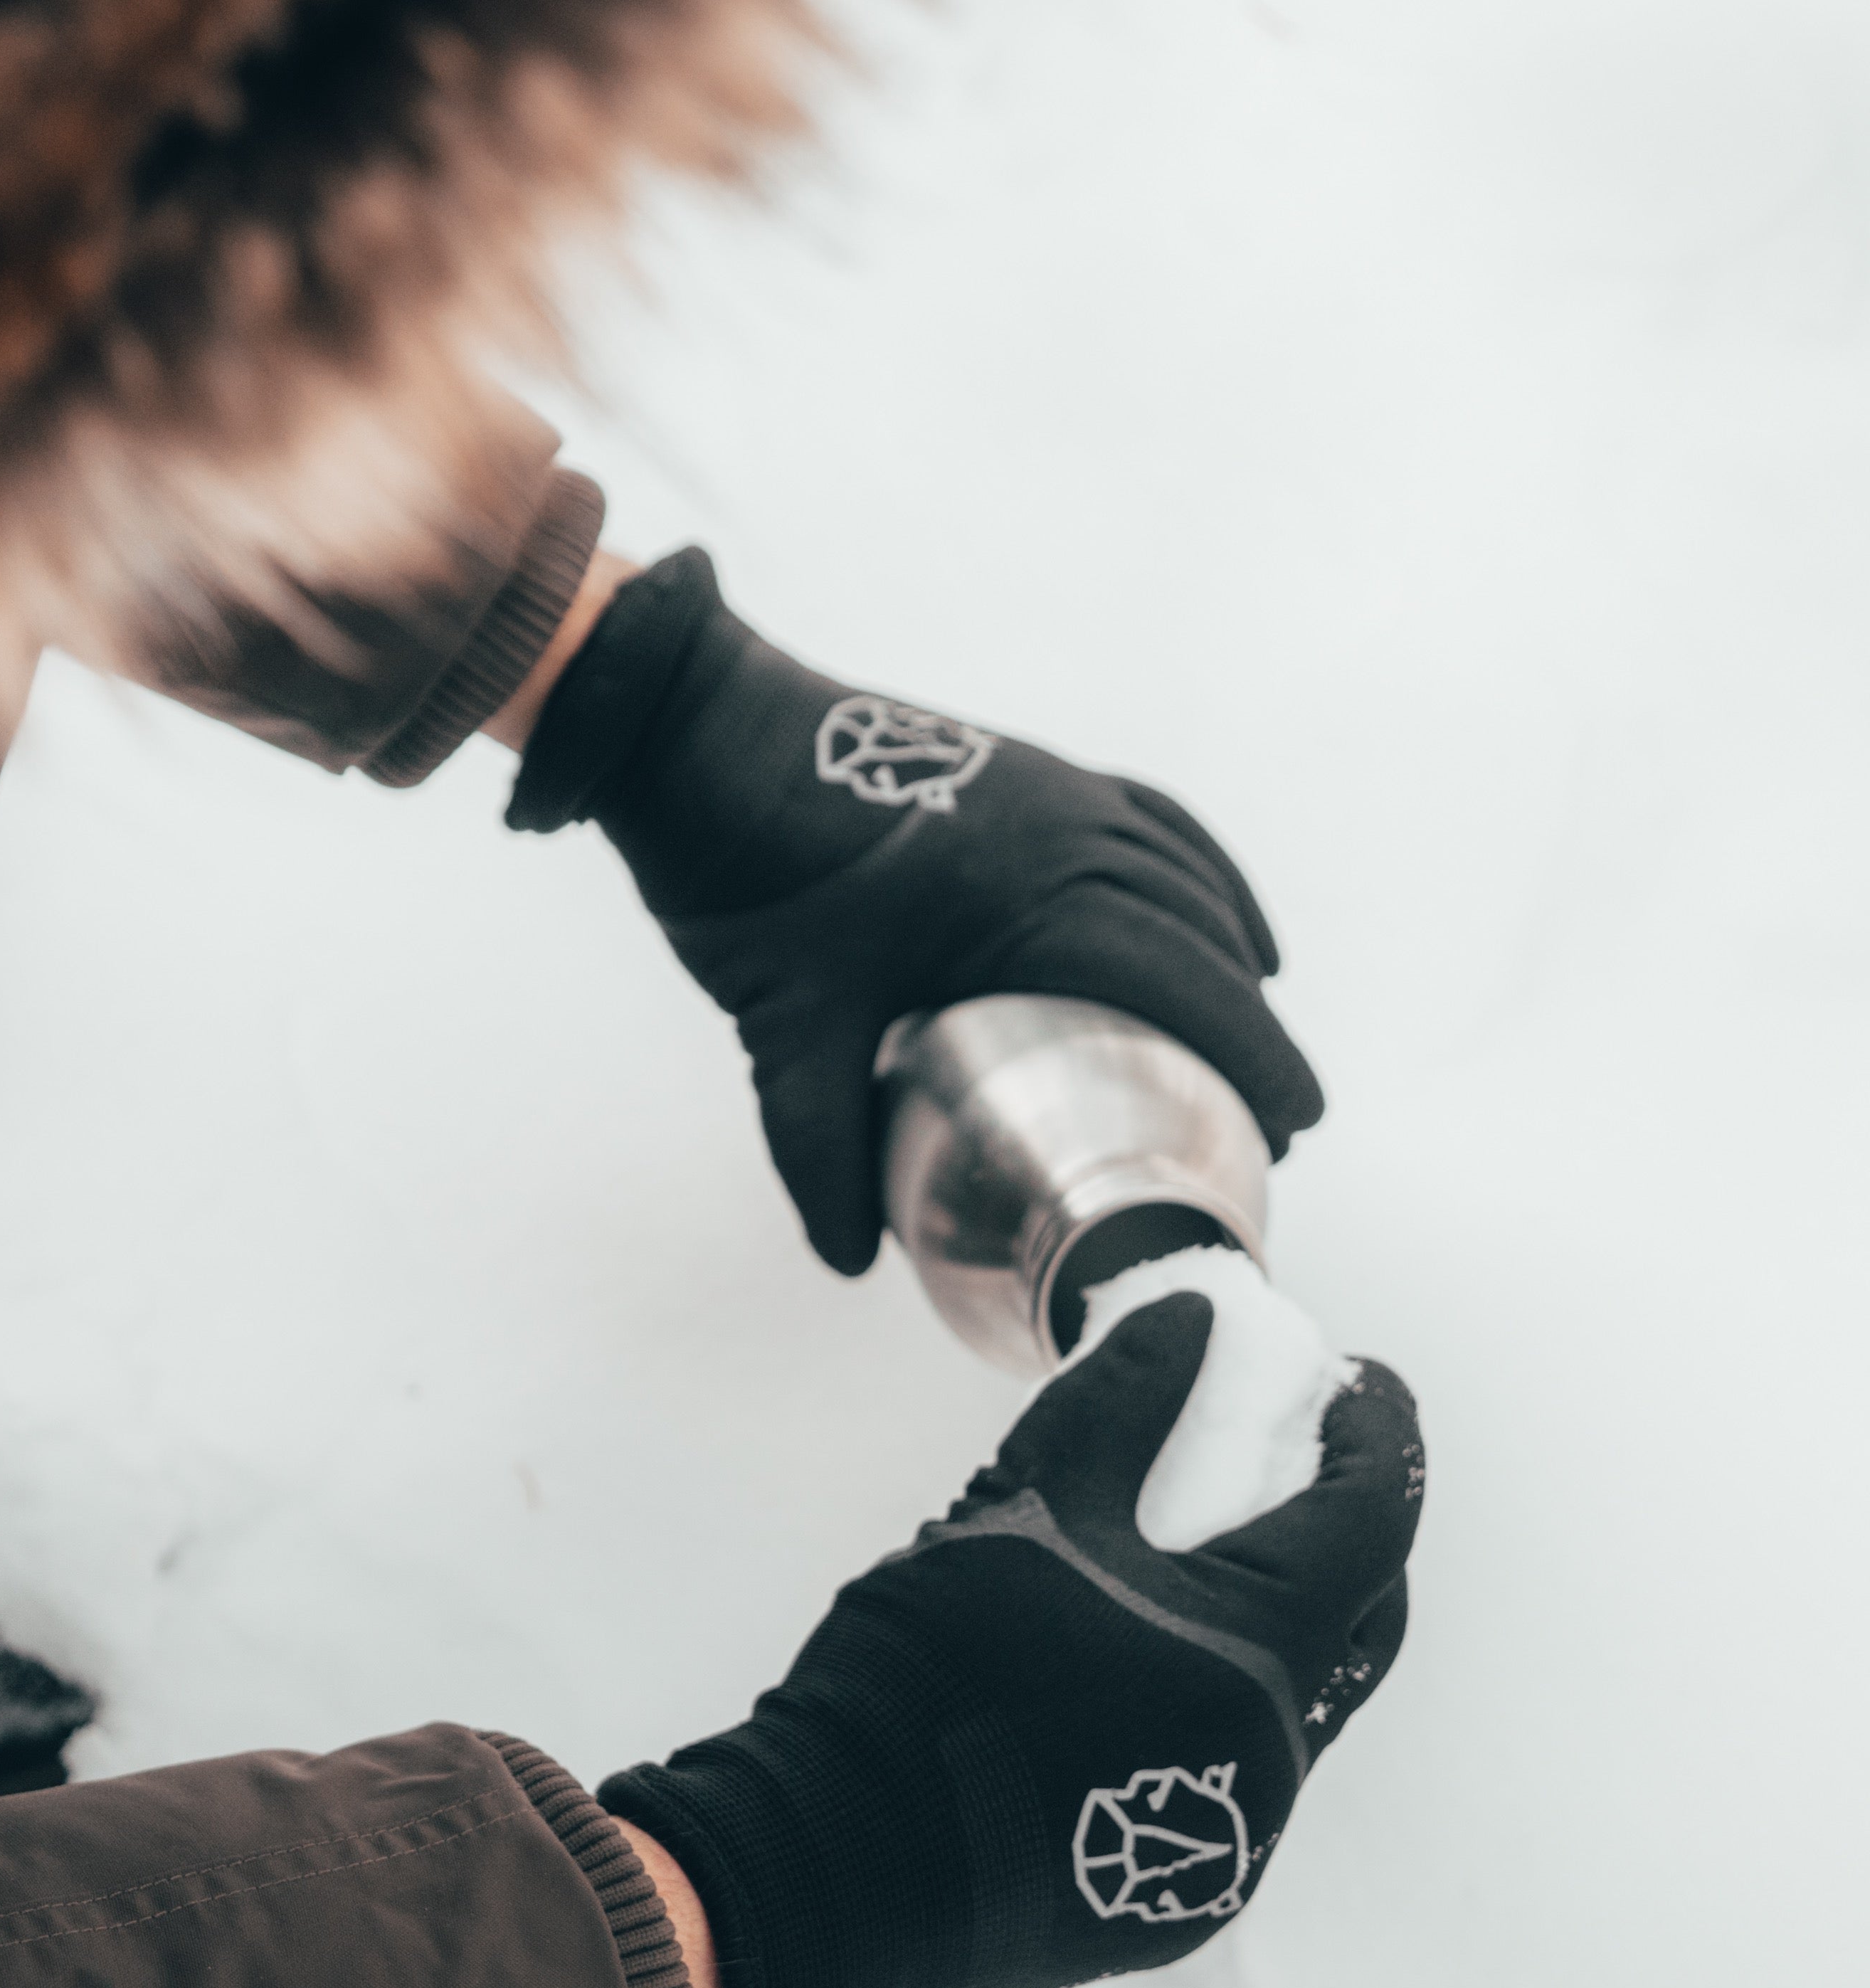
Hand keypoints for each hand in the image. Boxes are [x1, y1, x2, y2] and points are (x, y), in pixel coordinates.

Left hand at [511, 551, 1323, 1272]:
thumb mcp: (781, 1023)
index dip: (1250, 1054)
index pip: (1181, 981)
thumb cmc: (743, 869)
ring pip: (1178, 873)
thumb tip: (850, 1258)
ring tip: (1254, 1034)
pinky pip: (1144, 820)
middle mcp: (1064, 830)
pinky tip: (1209, 913)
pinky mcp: (1021, 770)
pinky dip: (1196, 872)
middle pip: (1199, 935)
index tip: (1292, 1125)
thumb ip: (816, 1144)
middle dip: (1251, 1027)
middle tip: (1276, 1123)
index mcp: (1030, 891)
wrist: (696, 729)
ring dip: (1230, 951)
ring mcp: (1048, 789)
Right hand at [600, 1292, 1420, 1987]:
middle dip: (1349, 1530)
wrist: (838, 1870)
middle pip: (1361, 1619)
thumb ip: (1115, 1404)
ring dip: (1279, 1622)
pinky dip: (1217, 1700)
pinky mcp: (1183, 1900)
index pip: (1370, 1522)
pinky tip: (1136, 1668)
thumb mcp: (1018, 1513)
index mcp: (1254, 1654)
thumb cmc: (926, 1677)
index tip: (1361, 1380)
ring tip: (1199, 1560)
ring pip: (1299, 1703)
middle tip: (1305, 1460)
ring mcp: (1233, 1841)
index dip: (1378, 1435)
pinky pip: (1233, 1772)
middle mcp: (1273, 1757)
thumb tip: (1189, 1314)